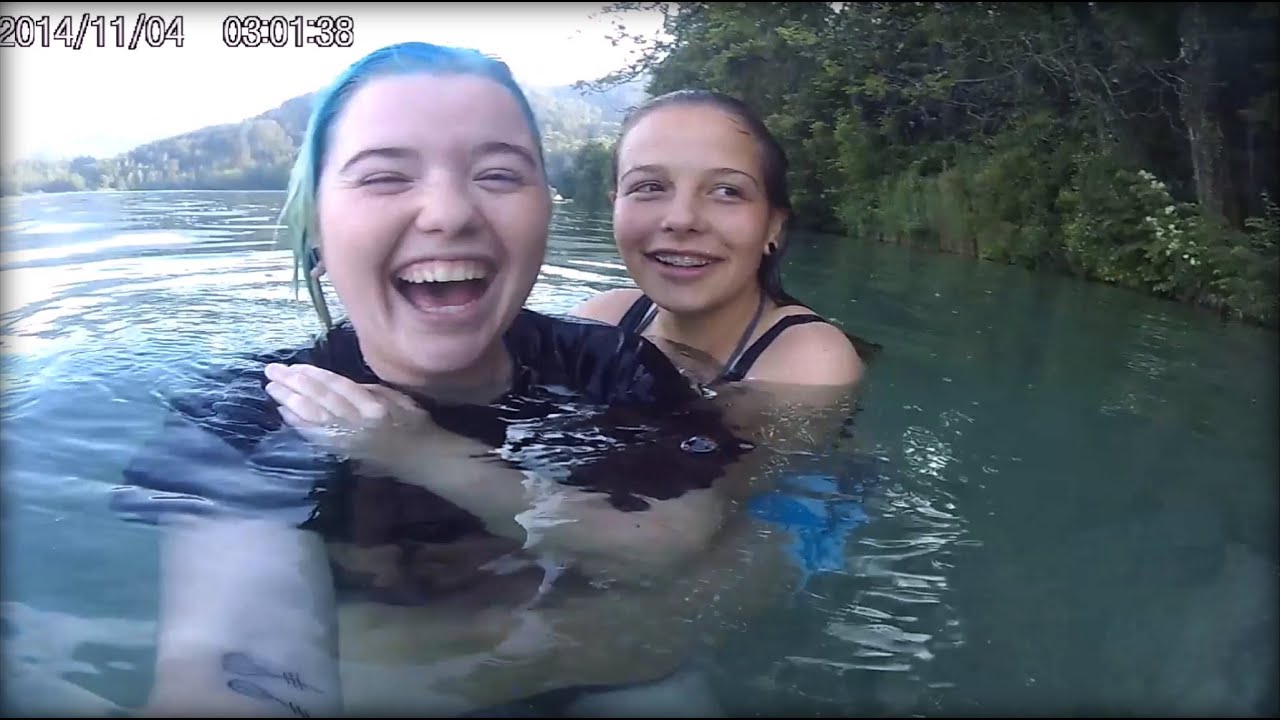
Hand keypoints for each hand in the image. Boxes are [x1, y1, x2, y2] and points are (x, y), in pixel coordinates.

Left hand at [263, 363, 431, 463]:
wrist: (421, 459)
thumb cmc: (413, 425)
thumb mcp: (399, 399)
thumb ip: (371, 390)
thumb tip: (340, 385)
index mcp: (374, 408)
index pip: (338, 387)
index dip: (314, 376)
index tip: (294, 366)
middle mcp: (358, 424)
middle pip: (320, 401)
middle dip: (294, 385)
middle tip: (272, 372)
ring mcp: (348, 440)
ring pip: (314, 418)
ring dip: (290, 402)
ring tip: (272, 388)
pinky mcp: (342, 453)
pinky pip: (316, 437)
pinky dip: (299, 425)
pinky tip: (284, 413)